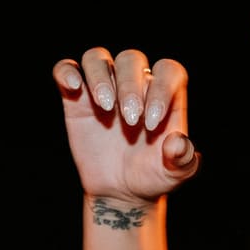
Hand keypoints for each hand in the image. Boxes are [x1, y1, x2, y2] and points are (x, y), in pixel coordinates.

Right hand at [53, 47, 197, 205]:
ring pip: (98, 58)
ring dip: (100, 76)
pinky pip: (67, 69)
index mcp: (164, 94)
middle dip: (130, 86)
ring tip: (105, 106)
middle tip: (131, 120)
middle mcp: (134, 85)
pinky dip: (66, 72)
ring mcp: (104, 88)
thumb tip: (177, 142)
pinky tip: (73, 85)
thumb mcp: (175, 173)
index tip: (153, 123)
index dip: (163, 89)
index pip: (168, 71)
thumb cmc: (154, 174)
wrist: (122, 191)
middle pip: (131, 60)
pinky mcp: (76, 99)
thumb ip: (183, 158)